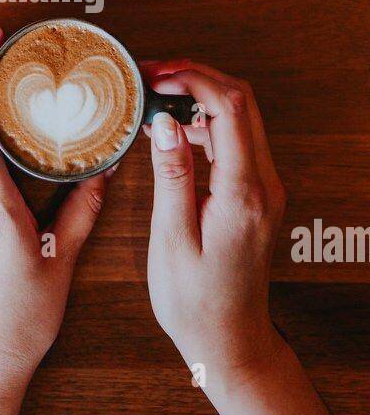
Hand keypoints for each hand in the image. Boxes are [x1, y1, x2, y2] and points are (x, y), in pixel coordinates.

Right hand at [142, 59, 285, 384]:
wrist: (229, 339)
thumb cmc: (194, 301)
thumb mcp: (171, 239)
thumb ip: (171, 176)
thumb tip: (164, 123)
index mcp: (242, 193)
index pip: (229, 108)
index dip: (192, 80)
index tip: (155, 76)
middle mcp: (263, 184)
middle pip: (241, 100)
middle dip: (195, 77)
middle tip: (150, 75)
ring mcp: (264, 187)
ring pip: (240, 116)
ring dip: (199, 97)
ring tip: (153, 97)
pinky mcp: (256, 193)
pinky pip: (236, 140)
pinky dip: (205, 123)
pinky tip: (170, 131)